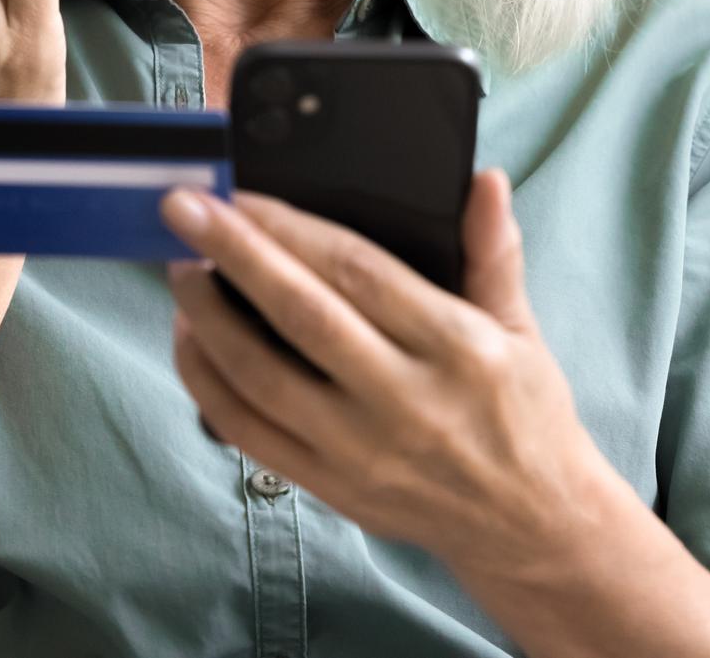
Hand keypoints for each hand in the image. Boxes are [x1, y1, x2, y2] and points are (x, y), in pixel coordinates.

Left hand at [160, 171, 627, 581]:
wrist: (530, 528)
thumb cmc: (524, 416)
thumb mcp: (521, 330)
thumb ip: (494, 253)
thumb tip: (484, 181)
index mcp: (457, 349)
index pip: (359, 273)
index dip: (293, 227)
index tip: (244, 191)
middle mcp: (405, 401)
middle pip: (301, 316)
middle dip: (234, 255)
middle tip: (183, 208)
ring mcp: (361, 451)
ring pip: (261, 377)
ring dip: (207, 318)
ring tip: (180, 268)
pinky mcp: (331, 487)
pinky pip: (249, 432)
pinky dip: (208, 384)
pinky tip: (189, 340)